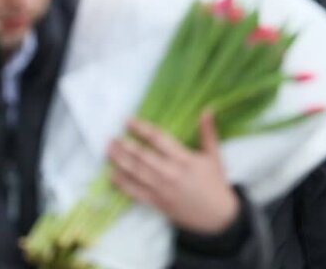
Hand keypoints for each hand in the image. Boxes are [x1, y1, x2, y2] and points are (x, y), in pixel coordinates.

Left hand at [108, 112, 240, 234]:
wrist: (216, 217)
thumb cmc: (215, 183)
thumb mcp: (214, 156)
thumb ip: (208, 132)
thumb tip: (207, 109)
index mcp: (184, 159)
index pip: (159, 139)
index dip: (142, 129)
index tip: (128, 121)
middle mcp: (170, 173)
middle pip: (143, 156)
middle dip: (125, 146)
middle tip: (112, 137)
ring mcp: (162, 190)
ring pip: (136, 173)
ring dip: (120, 161)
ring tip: (109, 150)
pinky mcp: (157, 203)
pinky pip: (136, 192)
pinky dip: (122, 184)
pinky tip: (112, 175)